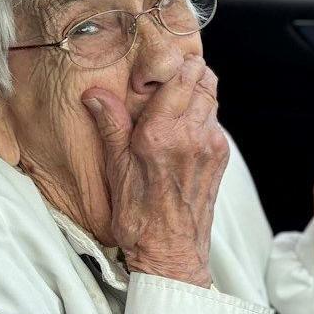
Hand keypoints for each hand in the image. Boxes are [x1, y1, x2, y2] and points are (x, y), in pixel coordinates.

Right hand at [83, 55, 227, 287]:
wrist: (171, 253)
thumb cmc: (139, 217)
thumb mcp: (115, 169)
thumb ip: (110, 125)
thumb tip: (94, 95)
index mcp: (161, 135)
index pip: (181, 78)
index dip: (174, 62)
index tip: (161, 60)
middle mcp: (192, 136)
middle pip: (204, 80)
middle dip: (188, 71)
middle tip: (167, 74)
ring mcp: (210, 146)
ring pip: (212, 98)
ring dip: (196, 90)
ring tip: (173, 99)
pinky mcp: (219, 158)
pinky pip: (214, 121)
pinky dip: (201, 114)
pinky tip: (181, 125)